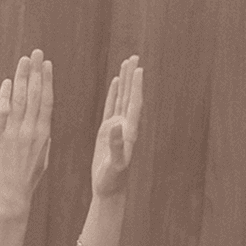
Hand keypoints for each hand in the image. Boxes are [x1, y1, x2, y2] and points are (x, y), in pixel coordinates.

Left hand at [0, 50, 51, 218]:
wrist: (10, 197)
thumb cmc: (26, 179)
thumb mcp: (41, 157)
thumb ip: (42, 137)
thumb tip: (43, 123)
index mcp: (44, 133)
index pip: (47, 100)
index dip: (47, 81)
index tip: (47, 65)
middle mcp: (30, 129)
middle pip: (34, 94)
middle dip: (35, 71)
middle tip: (36, 53)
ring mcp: (13, 133)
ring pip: (19, 99)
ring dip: (21, 77)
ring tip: (23, 61)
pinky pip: (2, 112)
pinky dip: (5, 96)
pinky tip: (7, 82)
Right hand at [89, 54, 141, 200]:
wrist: (109, 188)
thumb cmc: (112, 179)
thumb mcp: (115, 164)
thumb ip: (117, 145)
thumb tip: (116, 126)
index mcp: (130, 131)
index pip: (134, 104)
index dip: (136, 87)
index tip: (138, 69)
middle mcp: (126, 125)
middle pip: (131, 96)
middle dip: (132, 77)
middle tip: (133, 57)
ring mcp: (118, 126)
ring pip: (122, 98)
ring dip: (125, 81)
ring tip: (126, 63)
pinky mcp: (108, 130)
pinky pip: (112, 107)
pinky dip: (114, 94)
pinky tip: (115, 83)